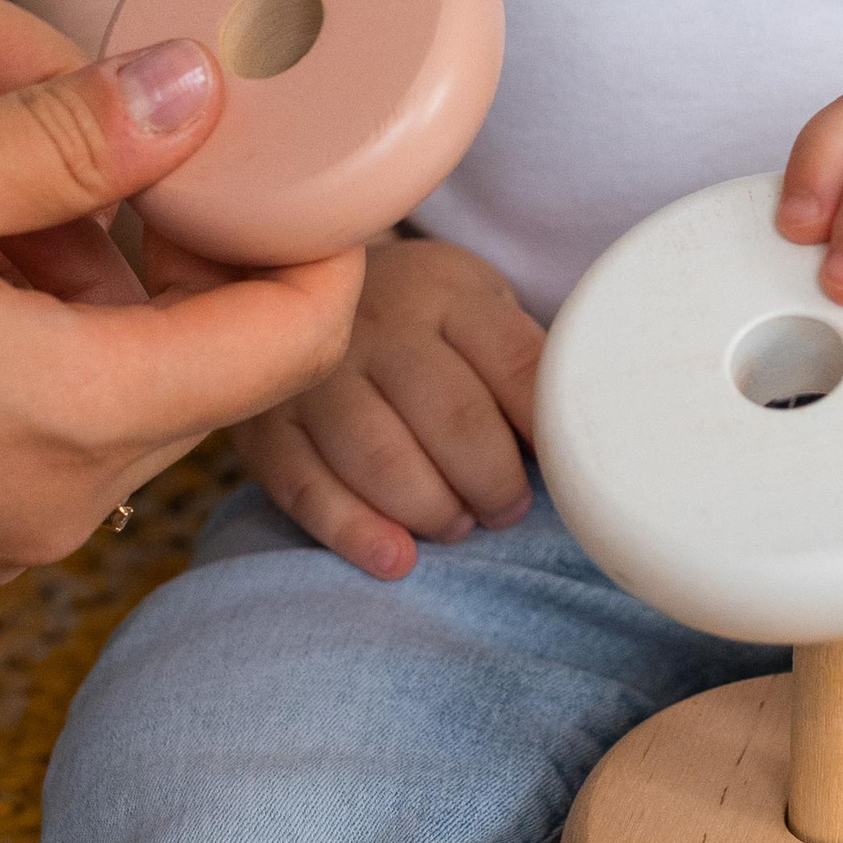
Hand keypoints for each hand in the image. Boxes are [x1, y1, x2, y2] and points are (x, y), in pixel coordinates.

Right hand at [0, 41, 364, 639]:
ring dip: (136, 325)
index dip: (327, 252)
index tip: (315, 173)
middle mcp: (59, 509)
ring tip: (77, 214)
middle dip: (232, 281)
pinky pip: (49, 460)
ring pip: (132, 422)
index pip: (292, 347)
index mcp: (78, 415)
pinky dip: (60, 377)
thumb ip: (75, 136)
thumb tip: (207, 94)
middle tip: (198, 169)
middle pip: (220, 388)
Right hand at [225, 234, 543, 578]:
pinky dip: (355, 532)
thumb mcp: (477, 307)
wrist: (303, 283)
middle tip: (504, 510)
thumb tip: (575, 452)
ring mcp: (317, 374)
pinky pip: (308, 489)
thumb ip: (519, 364)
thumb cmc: (422, 318)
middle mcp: (380, 325)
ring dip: (432, 510)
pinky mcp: (267, 425)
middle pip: (452, 417)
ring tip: (454, 524)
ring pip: (382, 458)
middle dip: (492, 483)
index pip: (516, 365)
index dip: (547, 433)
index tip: (559, 471)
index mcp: (449, 292)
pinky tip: (395, 558)